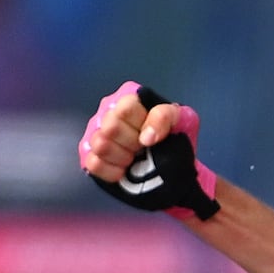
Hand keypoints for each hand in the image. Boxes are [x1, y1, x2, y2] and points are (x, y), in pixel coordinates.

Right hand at [81, 79, 215, 214]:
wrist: (171, 167)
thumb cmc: (174, 138)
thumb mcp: (181, 120)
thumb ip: (165, 116)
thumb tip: (145, 137)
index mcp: (130, 100)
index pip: (125, 108)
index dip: (141, 126)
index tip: (153, 138)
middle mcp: (109, 113)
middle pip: (110, 127)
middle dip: (132, 144)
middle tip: (143, 150)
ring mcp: (97, 134)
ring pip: (100, 144)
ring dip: (123, 157)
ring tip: (134, 159)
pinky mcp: (91, 157)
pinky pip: (94, 163)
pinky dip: (113, 172)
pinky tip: (124, 171)